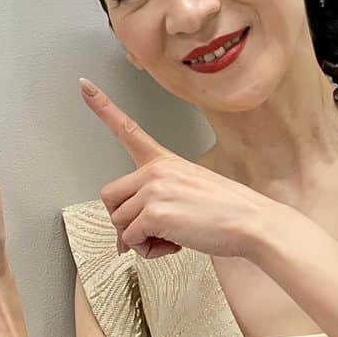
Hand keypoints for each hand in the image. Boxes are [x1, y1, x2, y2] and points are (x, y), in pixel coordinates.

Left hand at [79, 78, 278, 260]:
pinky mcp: (154, 214)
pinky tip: (173, 245)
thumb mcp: (191, 189)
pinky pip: (131, 239)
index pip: (127, 129)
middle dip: (123, 220)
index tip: (84, 86)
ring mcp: (153, 190)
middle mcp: (155, 171)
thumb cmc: (227, 211)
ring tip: (169, 239)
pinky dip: (147, 250)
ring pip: (118, 222)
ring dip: (138, 240)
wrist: (253, 223)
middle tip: (148, 233)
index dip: (102, 107)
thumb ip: (157, 201)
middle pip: (110, 197)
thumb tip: (129, 235)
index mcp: (163, 161)